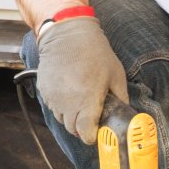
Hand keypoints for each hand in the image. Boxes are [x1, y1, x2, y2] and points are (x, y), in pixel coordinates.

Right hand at [35, 16, 127, 143]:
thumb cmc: (95, 52)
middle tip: (90, 116)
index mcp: (87, 99)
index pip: (85, 133)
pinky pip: (52, 106)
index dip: (92, 136)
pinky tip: (69, 90)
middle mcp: (68, 101)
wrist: (67, 33)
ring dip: (71, 115)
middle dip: (82, 127)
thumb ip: (121, 97)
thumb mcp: (115, 74)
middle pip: (72, 129)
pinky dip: (60, 104)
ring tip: (80, 100)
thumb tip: (124, 113)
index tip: (96, 132)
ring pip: (61, 119)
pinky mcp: (44, 89)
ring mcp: (53, 96)